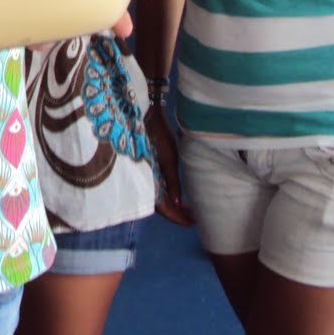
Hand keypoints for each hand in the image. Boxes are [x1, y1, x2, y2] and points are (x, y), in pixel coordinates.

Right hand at [145, 108, 193, 225]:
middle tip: (193, 216)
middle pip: (159, 206)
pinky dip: (166, 193)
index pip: (164, 209)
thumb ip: (171, 180)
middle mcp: (142, 181)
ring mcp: (142, 174)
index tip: (193, 222)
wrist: (140, 112)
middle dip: (176, 213)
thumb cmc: (156, 133)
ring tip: (188, 206)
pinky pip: (154, 187)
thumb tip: (177, 204)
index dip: (178, 218)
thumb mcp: (168, 157)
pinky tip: (176, 193)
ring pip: (157, 197)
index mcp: (147, 180)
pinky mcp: (144, 166)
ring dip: (171, 204)